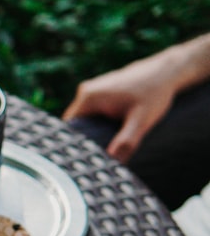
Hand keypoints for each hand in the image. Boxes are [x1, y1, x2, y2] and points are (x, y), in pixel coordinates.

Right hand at [63, 33, 209, 163]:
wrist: (166, 72)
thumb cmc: (154, 92)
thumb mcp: (141, 121)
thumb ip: (125, 142)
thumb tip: (112, 164)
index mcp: (89, 98)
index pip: (69, 128)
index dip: (73, 145)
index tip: (81, 160)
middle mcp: (86, 92)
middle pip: (75, 124)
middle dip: (84, 140)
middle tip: (95, 159)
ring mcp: (92, 90)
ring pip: (84, 118)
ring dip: (92, 132)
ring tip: (104, 147)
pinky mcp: (100, 91)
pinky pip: (93, 111)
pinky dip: (99, 122)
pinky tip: (112, 131)